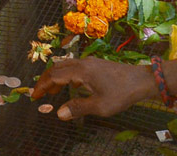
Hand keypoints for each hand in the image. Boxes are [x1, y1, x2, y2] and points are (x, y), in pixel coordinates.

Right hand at [31, 58, 154, 120]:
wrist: (142, 80)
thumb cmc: (121, 93)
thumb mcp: (100, 106)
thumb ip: (78, 109)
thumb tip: (59, 114)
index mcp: (81, 71)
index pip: (54, 76)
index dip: (42, 86)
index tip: (34, 96)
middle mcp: (83, 63)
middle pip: (57, 68)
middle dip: (46, 80)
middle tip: (39, 94)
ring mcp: (90, 62)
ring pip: (66, 66)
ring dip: (56, 78)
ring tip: (52, 93)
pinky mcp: (96, 65)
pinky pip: (75, 67)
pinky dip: (67, 76)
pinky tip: (71, 87)